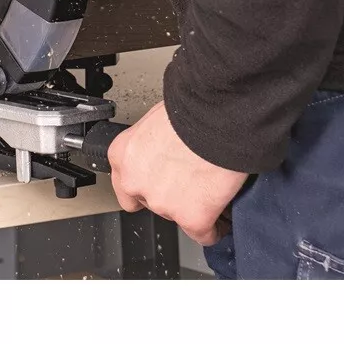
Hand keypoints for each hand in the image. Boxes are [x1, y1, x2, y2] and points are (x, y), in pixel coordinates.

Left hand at [108, 100, 247, 245]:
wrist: (217, 117)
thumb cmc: (190, 110)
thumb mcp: (154, 121)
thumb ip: (150, 144)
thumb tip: (161, 150)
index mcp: (122, 155)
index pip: (125, 186)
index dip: (146, 184)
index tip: (158, 183)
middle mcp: (135, 182)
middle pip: (150, 202)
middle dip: (168, 194)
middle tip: (188, 180)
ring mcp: (162, 203)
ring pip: (176, 217)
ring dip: (191, 207)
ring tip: (208, 187)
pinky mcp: (192, 218)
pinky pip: (204, 233)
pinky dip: (214, 227)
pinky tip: (221, 216)